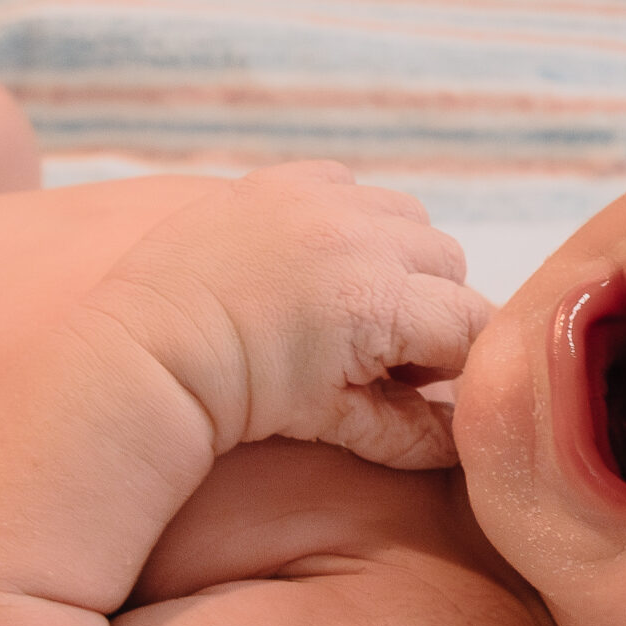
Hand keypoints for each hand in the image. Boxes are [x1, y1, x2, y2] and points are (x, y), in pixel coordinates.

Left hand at [87, 164, 493, 471]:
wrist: (152, 353)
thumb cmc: (242, 396)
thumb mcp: (334, 421)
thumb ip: (414, 432)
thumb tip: (467, 446)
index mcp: (377, 301)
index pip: (473, 323)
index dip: (460, 359)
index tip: (430, 382)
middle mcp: (360, 236)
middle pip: (450, 267)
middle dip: (432, 309)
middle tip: (385, 350)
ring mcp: (321, 200)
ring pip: (412, 220)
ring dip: (399, 258)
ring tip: (354, 302)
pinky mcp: (286, 180)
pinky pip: (354, 185)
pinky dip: (352, 217)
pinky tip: (320, 261)